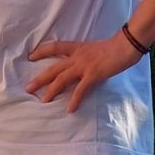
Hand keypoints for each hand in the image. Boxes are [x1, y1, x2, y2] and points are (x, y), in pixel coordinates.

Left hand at [26, 34, 140, 112]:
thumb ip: (85, 55)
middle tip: (28, 88)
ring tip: (43, 100)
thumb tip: (80, 65)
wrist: (125, 45)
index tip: (30, 57)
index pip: (54, 47)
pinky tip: (70, 109)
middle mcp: (77, 56)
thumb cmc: (113, 46)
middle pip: (54, 68)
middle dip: (40, 78)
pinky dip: (75, 100)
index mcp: (77, 47)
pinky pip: (80, 89)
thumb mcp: (94, 48)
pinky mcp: (93, 74)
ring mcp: (84, 66)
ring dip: (51, 90)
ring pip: (62, 79)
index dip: (41, 51)